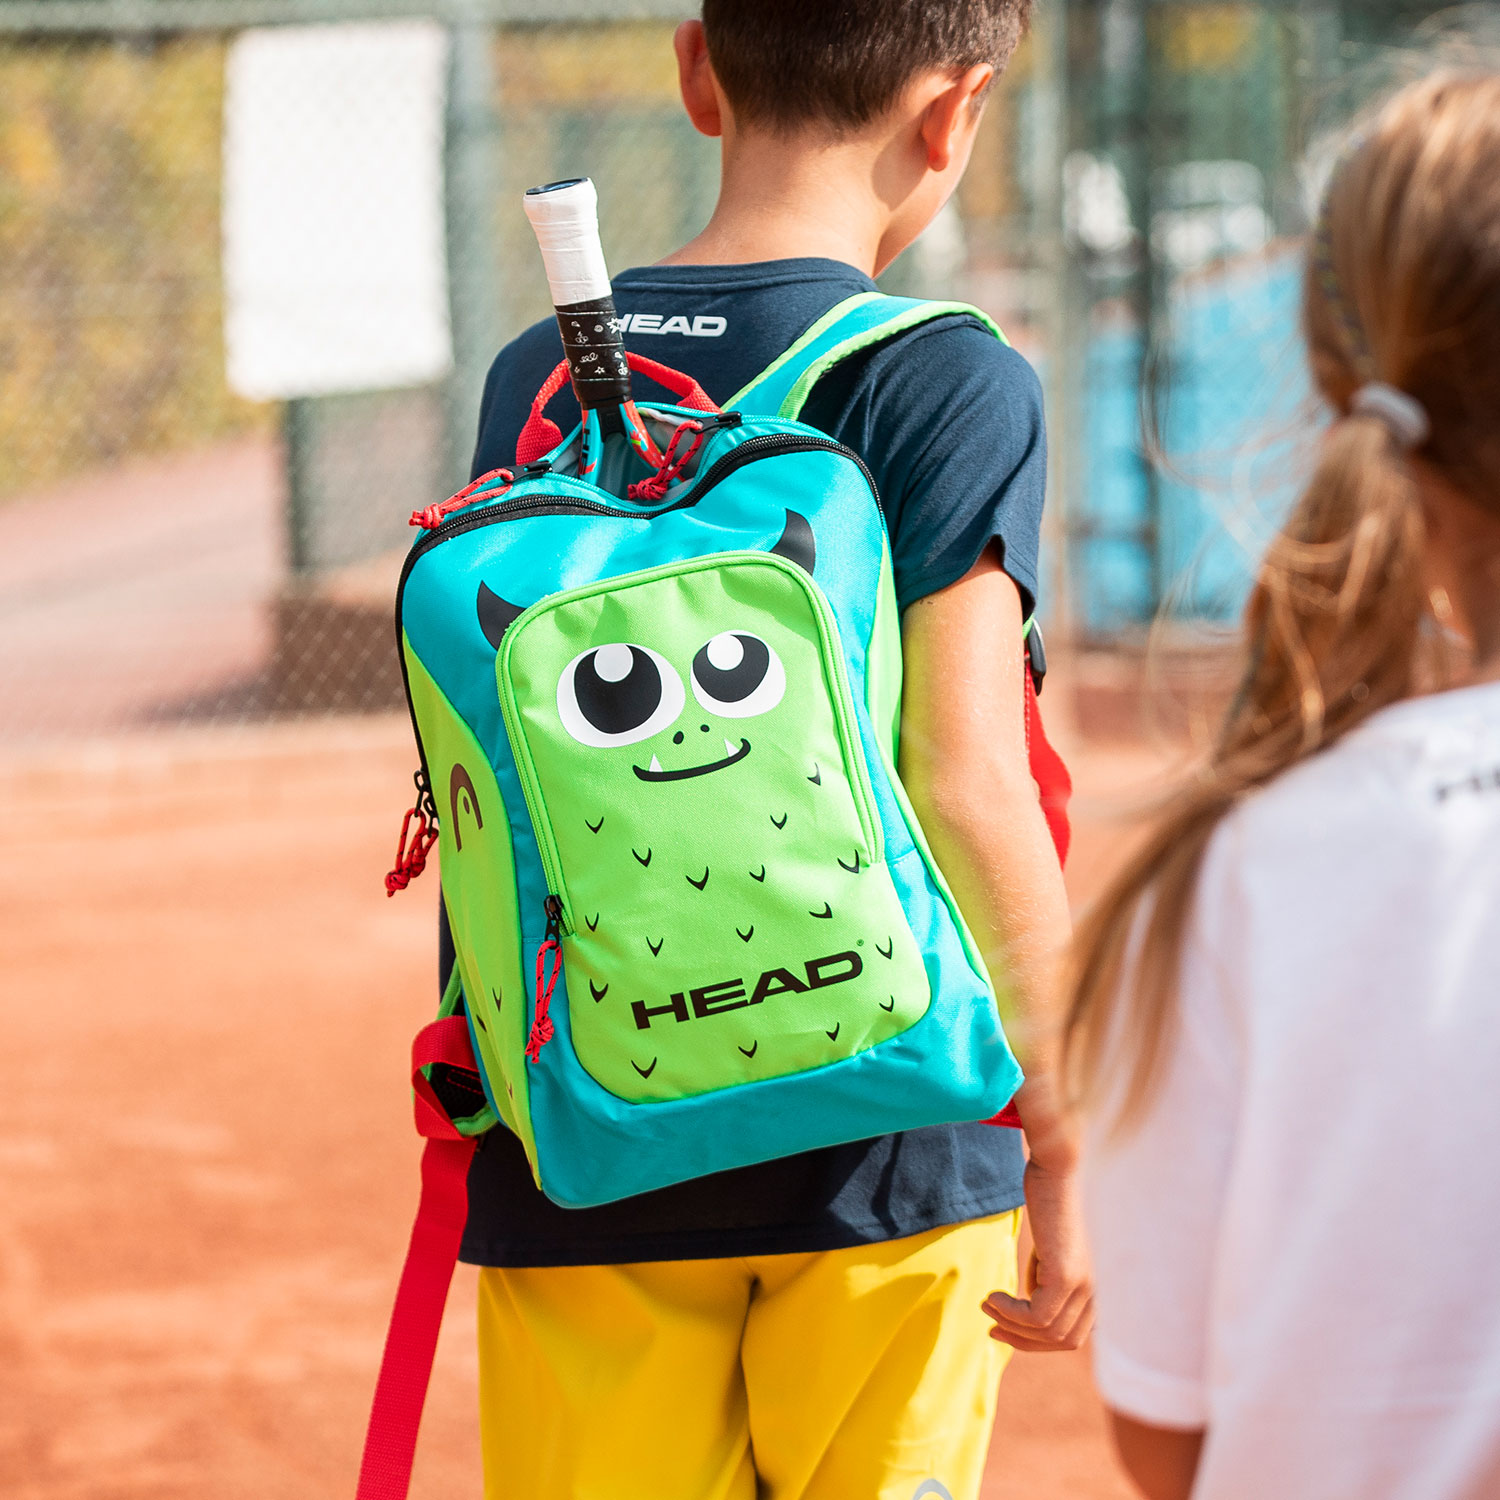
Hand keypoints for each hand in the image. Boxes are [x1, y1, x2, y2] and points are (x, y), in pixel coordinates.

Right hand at [982, 1154, 1093, 1352]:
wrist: (1058, 1170)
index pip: (1072, 1336)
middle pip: (1063, 1341)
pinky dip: (1010, 1312)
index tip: (1005, 1330)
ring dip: (1011, 1325)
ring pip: (1048, 1331)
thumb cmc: (1052, 1203)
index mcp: (1096, 1289)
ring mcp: (1085, 1285)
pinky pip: (1037, 1315)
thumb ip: (1048, 1277)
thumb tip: (1030, 1301)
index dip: (1038, 1342)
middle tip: (993, 1328)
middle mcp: (1097, 1292)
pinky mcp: (1067, 1275)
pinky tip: (993, 1296)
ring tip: (988, 1305)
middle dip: (1024, 1341)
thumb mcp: (1051, 1250)